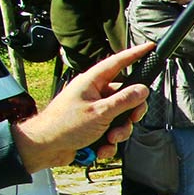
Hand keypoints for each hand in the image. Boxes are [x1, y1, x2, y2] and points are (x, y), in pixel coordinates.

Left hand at [12, 42, 153, 172]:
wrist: (44, 147)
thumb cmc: (64, 126)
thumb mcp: (100, 112)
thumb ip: (124, 100)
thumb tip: (142, 89)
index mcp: (92, 82)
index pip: (117, 63)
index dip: (135, 54)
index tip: (149, 47)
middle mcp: (94, 94)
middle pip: (126, 96)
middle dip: (131, 113)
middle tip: (131, 120)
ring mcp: (94, 110)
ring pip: (121, 117)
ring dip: (120, 131)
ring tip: (110, 139)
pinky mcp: (94, 126)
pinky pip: (112, 131)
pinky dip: (110, 142)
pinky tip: (101, 147)